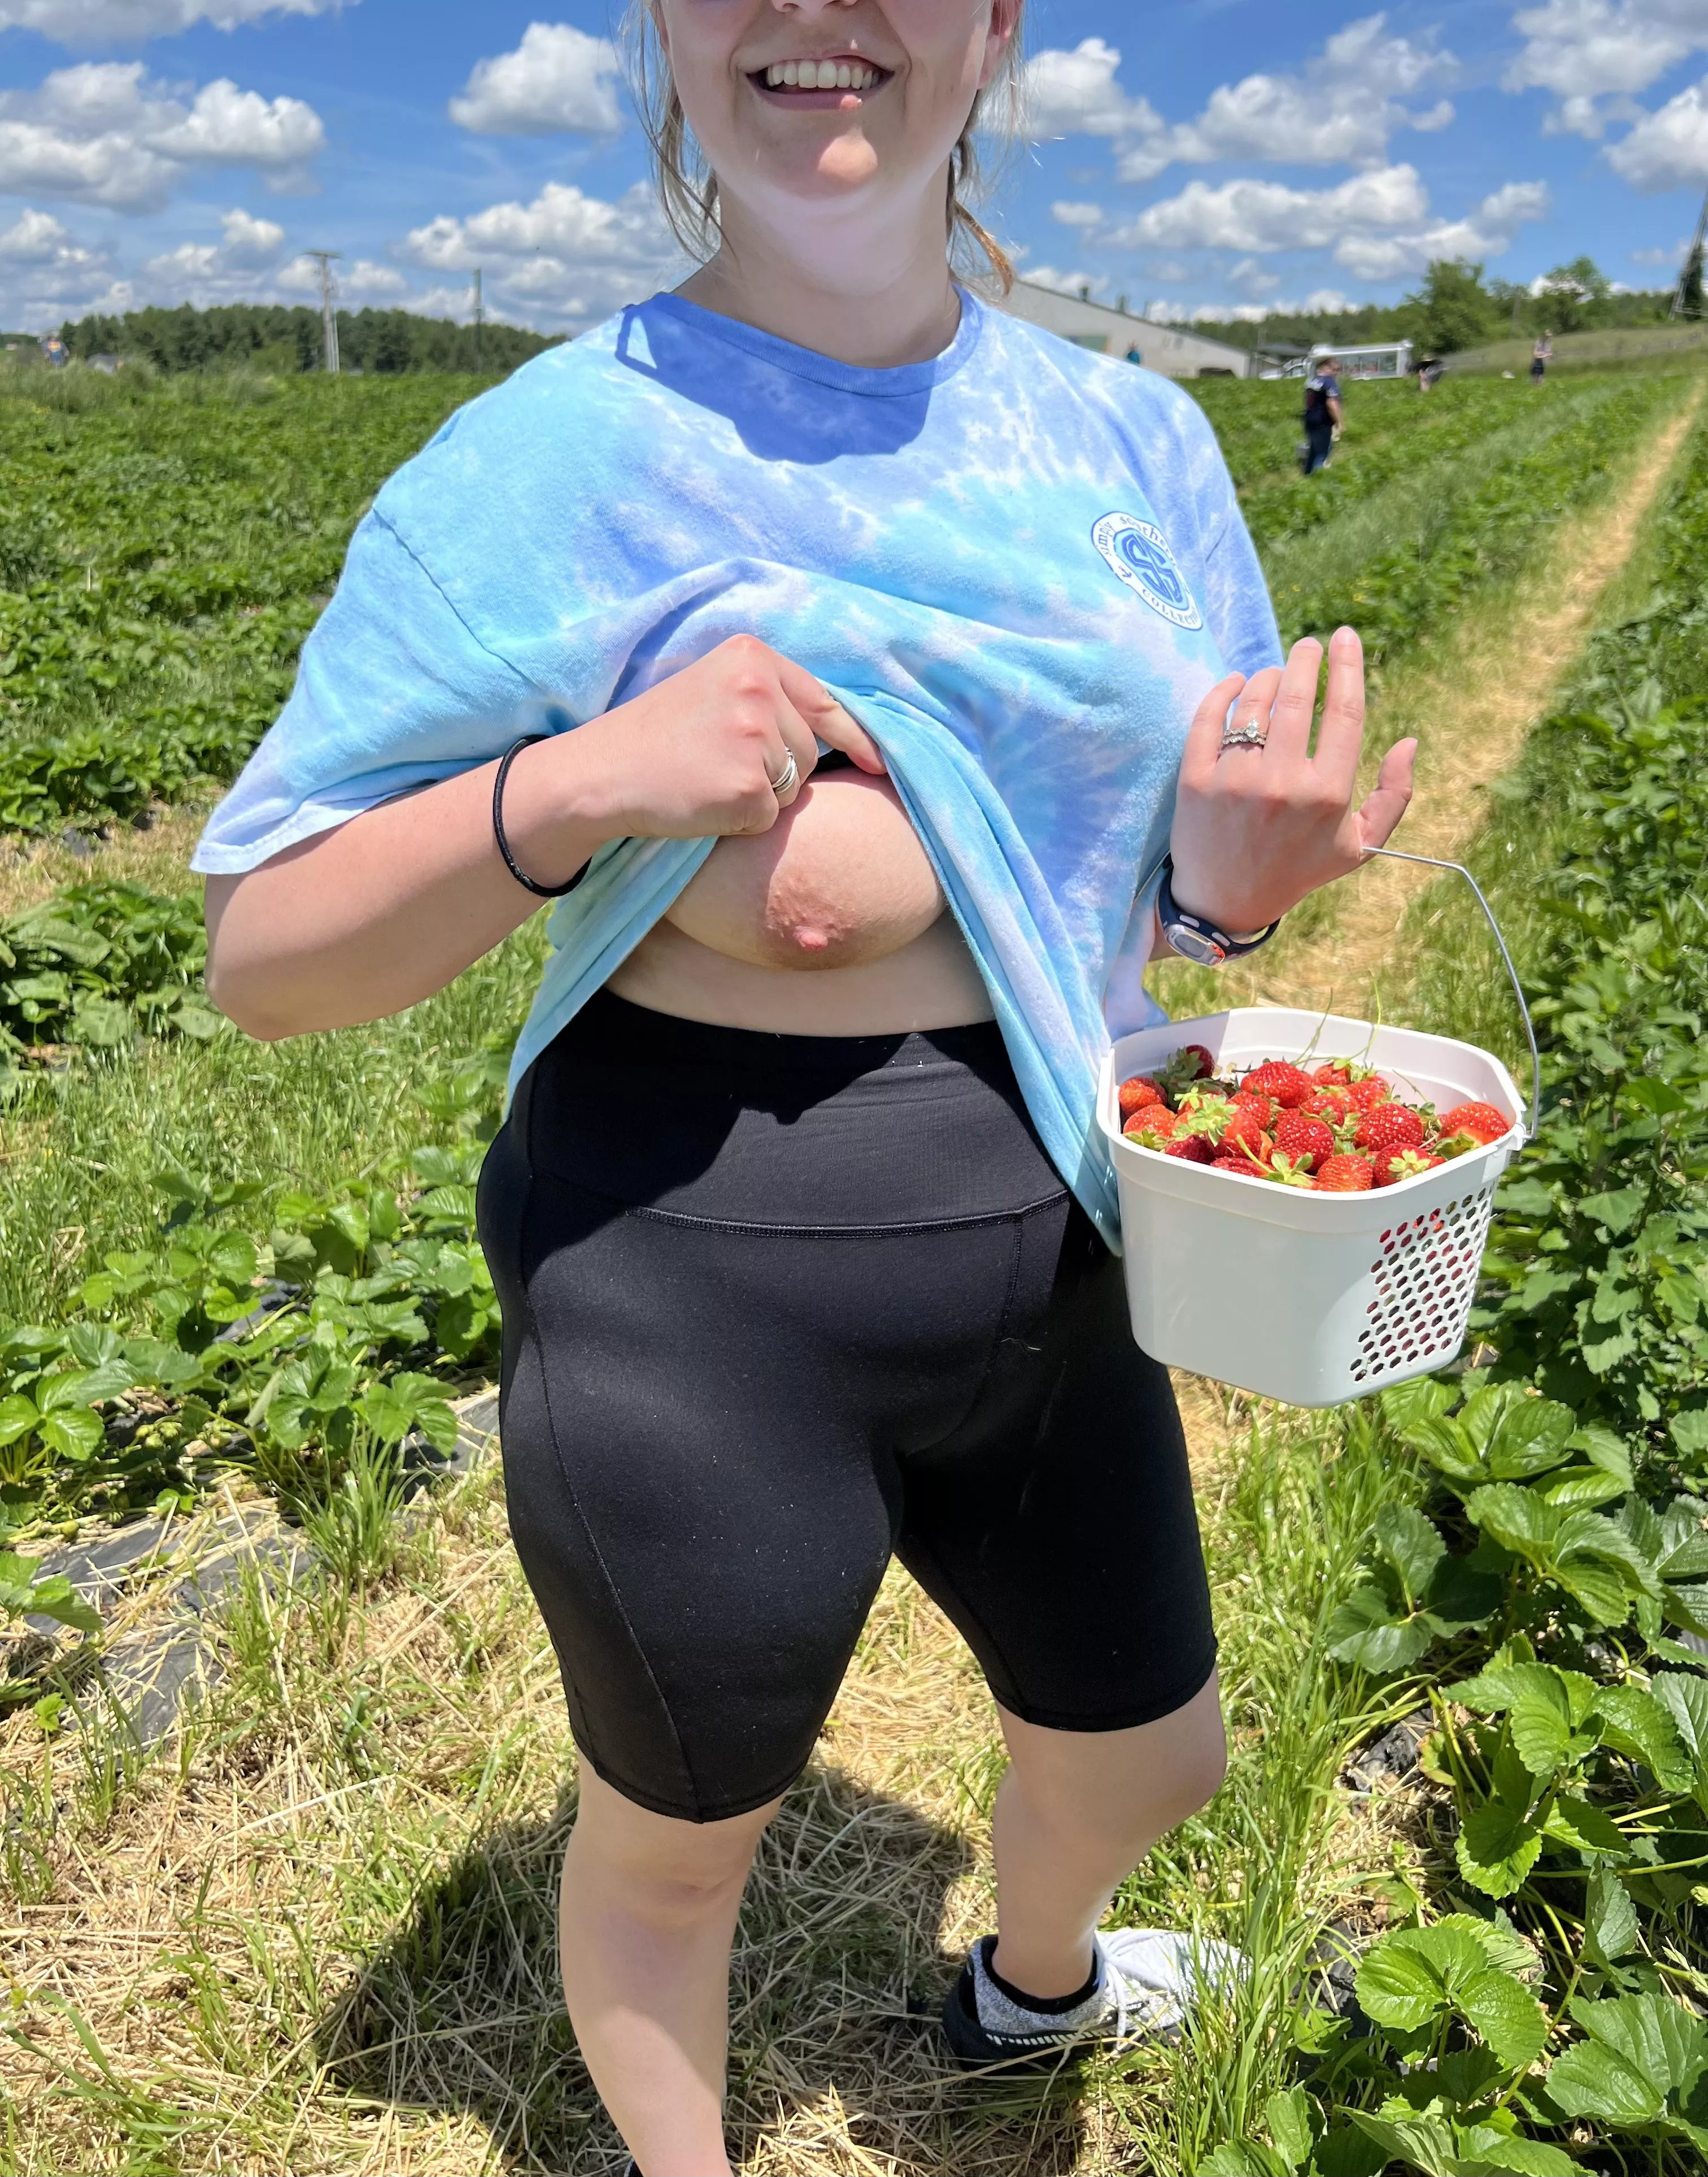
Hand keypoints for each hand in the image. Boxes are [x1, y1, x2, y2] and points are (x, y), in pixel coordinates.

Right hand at [568, 635, 885, 841]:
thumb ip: (766, 697)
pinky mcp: (748, 784)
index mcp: (751, 655)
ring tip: (706, 780)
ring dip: (759, 797)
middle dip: (778, 770)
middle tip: (715, 765)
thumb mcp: (711, 690)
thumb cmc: (654, 738)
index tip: (877, 763)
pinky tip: (702, 803)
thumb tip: (837, 733)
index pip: (824, 700)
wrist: (598, 774)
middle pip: (809, 749)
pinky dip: (742, 823)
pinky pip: (770, 818)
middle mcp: (758, 686)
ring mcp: (755, 735)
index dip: (854, 737)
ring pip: (793, 786)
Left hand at [1168, 628, 1414, 934]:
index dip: (1347, 666)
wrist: (1226, 902)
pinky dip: (1224, 690)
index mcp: (1328, 795)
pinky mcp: (1195, 782)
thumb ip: (1395, 796)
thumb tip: (1410, 742)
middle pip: (1297, 698)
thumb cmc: (1298, 869)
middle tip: (1307, 646)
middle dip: (1305, 660)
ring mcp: (1235, 782)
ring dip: (1268, 677)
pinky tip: (1237, 682)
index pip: (1345, 712)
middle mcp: (1282, 784)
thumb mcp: (1359, 846)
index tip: (1345, 637)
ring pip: (1254, 704)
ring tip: (1275, 674)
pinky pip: (1208, 719)